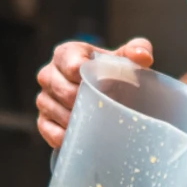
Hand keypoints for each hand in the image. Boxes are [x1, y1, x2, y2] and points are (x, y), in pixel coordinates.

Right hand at [34, 37, 152, 147]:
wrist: (105, 92)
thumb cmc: (112, 72)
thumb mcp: (125, 58)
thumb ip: (137, 50)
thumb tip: (143, 57)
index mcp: (66, 53)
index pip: (72, 66)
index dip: (91, 78)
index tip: (108, 86)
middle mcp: (49, 74)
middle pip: (65, 91)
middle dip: (89, 101)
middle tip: (108, 106)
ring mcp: (44, 98)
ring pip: (58, 112)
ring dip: (80, 119)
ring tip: (99, 120)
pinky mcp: (43, 120)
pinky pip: (51, 131)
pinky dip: (68, 136)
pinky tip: (84, 137)